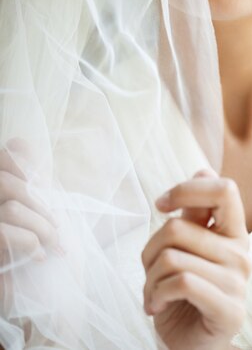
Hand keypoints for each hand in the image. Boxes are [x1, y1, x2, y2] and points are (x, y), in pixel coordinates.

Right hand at [0, 139, 61, 270]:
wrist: (50, 297)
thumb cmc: (47, 248)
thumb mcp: (42, 207)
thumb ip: (30, 178)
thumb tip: (18, 143)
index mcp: (1, 195)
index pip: (3, 156)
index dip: (20, 162)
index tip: (42, 183)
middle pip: (4, 182)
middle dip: (39, 203)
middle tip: (56, 227)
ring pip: (11, 209)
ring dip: (41, 227)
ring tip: (53, 245)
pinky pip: (4, 233)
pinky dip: (29, 243)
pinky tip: (39, 257)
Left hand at [141, 169, 250, 349]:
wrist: (190, 345)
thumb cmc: (184, 293)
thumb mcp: (185, 248)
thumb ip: (193, 214)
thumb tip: (203, 168)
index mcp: (234, 232)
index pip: (223, 188)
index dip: (186, 189)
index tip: (161, 205)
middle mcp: (241, 253)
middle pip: (179, 228)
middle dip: (150, 250)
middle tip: (150, 269)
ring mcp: (239, 282)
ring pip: (173, 257)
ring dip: (150, 278)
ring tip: (154, 292)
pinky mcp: (230, 310)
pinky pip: (182, 282)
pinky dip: (157, 294)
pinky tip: (156, 306)